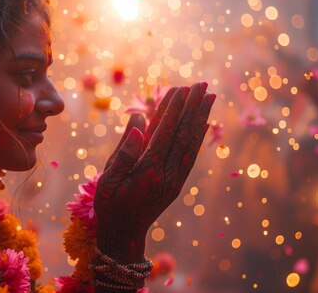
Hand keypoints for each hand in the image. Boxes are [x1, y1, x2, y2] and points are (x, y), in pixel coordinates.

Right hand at [94, 83, 214, 262]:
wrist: (124, 234)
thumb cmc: (110, 205)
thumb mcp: (108, 179)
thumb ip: (124, 150)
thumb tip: (140, 120)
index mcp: (148, 173)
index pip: (165, 134)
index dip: (174, 110)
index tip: (181, 88)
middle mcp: (167, 176)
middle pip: (183, 135)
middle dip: (193, 107)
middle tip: (201, 84)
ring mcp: (175, 180)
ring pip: (191, 143)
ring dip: (201, 118)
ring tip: (209, 96)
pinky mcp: (177, 183)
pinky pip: (190, 154)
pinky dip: (197, 136)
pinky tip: (203, 121)